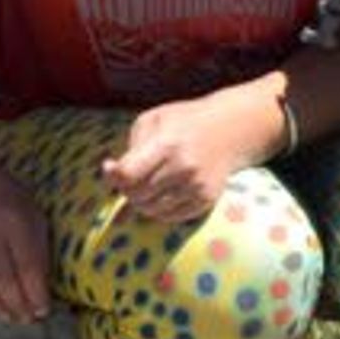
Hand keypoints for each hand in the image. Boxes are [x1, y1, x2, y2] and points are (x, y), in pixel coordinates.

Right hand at [0, 155, 53, 322]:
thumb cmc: (5, 197)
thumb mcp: (32, 212)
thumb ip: (39, 247)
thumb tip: (43, 289)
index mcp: (16, 220)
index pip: (29, 270)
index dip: (37, 296)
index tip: (42, 310)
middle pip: (3, 282)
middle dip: (17, 307)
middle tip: (24, 319)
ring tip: (5, 316)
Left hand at [98, 86, 271, 225]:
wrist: (229, 129)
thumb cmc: (183, 122)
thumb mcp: (152, 121)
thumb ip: (129, 150)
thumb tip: (110, 179)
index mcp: (167, 144)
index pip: (128, 175)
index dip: (112, 177)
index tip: (110, 169)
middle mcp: (183, 168)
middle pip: (137, 195)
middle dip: (127, 188)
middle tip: (131, 175)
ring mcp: (196, 186)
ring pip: (151, 210)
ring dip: (141, 201)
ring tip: (147, 182)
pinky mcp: (206, 200)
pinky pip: (170, 217)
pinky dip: (159, 209)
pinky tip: (162, 191)